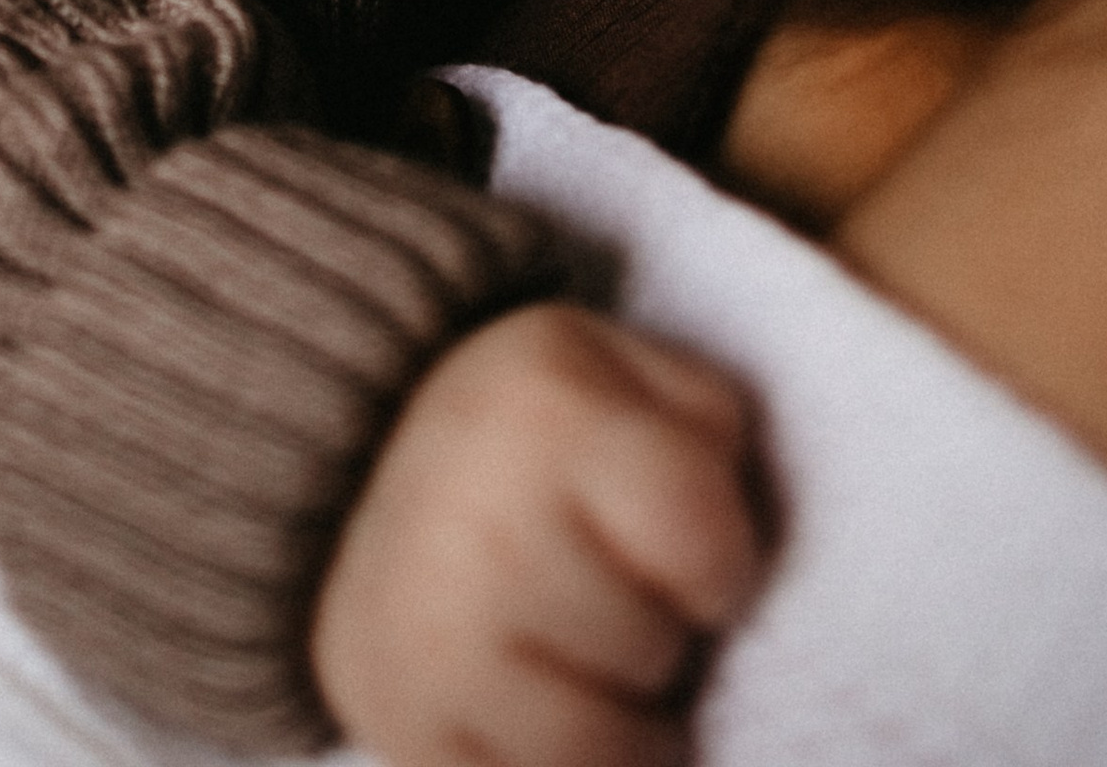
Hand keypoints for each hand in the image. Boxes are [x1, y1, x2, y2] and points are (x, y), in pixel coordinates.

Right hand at [311, 303, 763, 766]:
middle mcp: (471, 524)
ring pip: (600, 756)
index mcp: (542, 408)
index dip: (720, 567)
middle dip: (661, 640)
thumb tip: (752, 573)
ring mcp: (425, 641)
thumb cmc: (540, 431)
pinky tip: (541, 712)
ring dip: (622, 728)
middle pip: (651, 652)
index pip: (703, 546)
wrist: (354, 474)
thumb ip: (713, 441)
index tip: (691, 558)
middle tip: (616, 597)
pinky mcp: (401, 731)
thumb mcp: (636, 379)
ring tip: (589, 664)